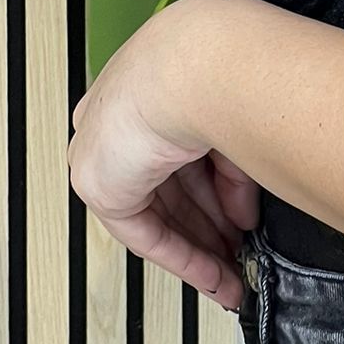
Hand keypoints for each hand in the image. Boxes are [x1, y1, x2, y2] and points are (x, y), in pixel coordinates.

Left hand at [68, 0, 260, 311]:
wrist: (195, 68)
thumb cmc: (222, 69)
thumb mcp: (235, 126)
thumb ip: (235, 172)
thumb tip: (243, 215)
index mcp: (154, 85)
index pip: (185, 153)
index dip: (217, 189)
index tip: (239, 216)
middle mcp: (124, 117)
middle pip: (173, 188)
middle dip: (211, 226)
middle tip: (239, 253)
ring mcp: (106, 149)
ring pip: (160, 214)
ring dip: (201, 248)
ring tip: (234, 275)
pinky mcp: (100, 183)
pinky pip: (144, 232)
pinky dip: (182, 256)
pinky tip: (213, 275)